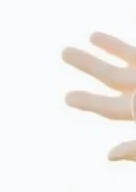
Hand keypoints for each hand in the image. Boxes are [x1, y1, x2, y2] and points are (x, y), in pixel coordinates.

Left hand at [63, 32, 135, 161]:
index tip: (67, 97)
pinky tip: (103, 36)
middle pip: (111, 76)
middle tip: (64, 52)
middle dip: (88, 63)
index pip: (109, 107)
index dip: (89, 101)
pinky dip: (121, 46)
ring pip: (128, 57)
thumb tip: (109, 155)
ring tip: (90, 37)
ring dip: (108, 46)